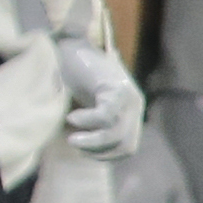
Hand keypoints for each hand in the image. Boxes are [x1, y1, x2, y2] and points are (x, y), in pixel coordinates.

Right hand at [52, 33, 145, 158]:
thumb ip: (93, 124)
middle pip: (126, 145)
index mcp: (130, 111)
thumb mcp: (86, 105)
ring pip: (116, 134)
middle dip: (99, 152)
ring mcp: (128, 96)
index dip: (106, 155)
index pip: (127, 147)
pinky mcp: (116, 88)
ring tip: (71, 138)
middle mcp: (134, 104)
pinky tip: (71, 117)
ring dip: (92, 142)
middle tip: (74, 145)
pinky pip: (105, 116)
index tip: (83, 151)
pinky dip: (86, 121)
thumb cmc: (71, 77)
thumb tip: (85, 150)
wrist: (67, 46)